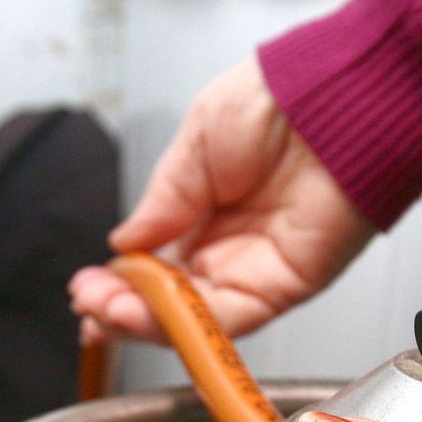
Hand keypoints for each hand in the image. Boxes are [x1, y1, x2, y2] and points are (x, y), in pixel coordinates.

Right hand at [69, 57, 372, 344]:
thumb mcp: (195, 144)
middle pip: (171, 299)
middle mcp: (232, 244)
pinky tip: (147, 314)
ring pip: (193, 316)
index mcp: (206, 208)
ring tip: (105, 312)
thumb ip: (162, 201)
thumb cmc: (278, 99)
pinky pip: (229, 318)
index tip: (87, 288)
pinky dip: (185, 325)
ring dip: (144, 322)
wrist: (334, 97)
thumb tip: (124, 243)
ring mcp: (258, 268)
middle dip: (123, 309)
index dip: (121, 283)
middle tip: (90, 306)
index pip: (156, 265)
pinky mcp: (285, 285)